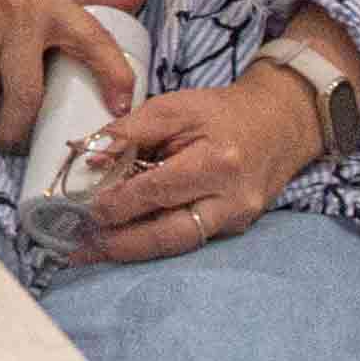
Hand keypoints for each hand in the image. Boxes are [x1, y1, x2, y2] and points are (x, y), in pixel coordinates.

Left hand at [73, 70, 324, 264]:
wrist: (278, 126)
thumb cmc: (221, 113)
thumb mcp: (174, 108)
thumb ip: (130, 132)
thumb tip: (88, 157)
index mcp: (216, 163)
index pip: (159, 191)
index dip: (119, 203)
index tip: (84, 208)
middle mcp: (231, 200)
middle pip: (171, 233)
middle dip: (122, 244)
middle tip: (81, 248)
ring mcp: (236, 219)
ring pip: (179, 245)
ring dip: (133, 251)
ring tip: (93, 253)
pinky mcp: (234, 228)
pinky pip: (189, 239)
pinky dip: (154, 243)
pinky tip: (124, 242)